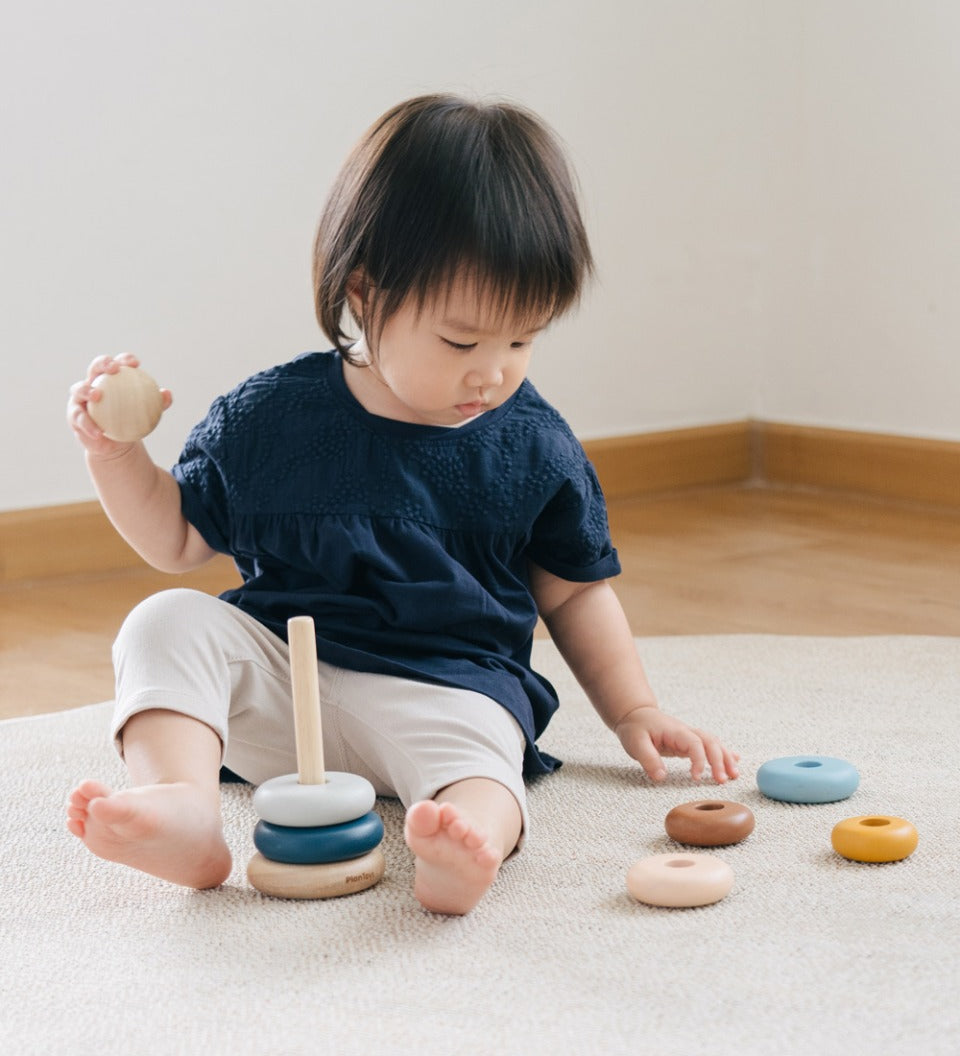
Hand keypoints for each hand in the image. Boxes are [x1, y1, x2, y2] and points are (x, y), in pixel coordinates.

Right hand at [67, 354, 171, 457]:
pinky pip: (79, 418)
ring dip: (86, 390)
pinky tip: (99, 432)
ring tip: (97, 396)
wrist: (115, 443)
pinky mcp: (74, 415)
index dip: (124, 359)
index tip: (135, 363)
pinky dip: (88, 425)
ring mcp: (80, 398)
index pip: (118, 363)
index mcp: (111, 379)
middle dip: (103, 363)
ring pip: (79, 389)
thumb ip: (158, 403)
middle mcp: (93, 383)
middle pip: (95, 367)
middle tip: (114, 369)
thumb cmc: (131, 423)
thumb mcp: (147, 414)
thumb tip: (167, 394)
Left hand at [614, 706, 739, 783]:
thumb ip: (648, 759)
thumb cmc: (635, 727)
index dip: (699, 761)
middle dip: (720, 761)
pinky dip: (723, 753)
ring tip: (734, 775)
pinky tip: (735, 760)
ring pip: (714, 744)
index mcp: (675, 731)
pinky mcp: (688, 742)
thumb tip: (661, 777)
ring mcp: (689, 736)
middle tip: (723, 780)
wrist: (635, 714)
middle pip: (710, 743)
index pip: (694, 744)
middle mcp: (686, 732)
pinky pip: (710, 746)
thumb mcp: (635, 743)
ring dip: (725, 758)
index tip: (697, 777)